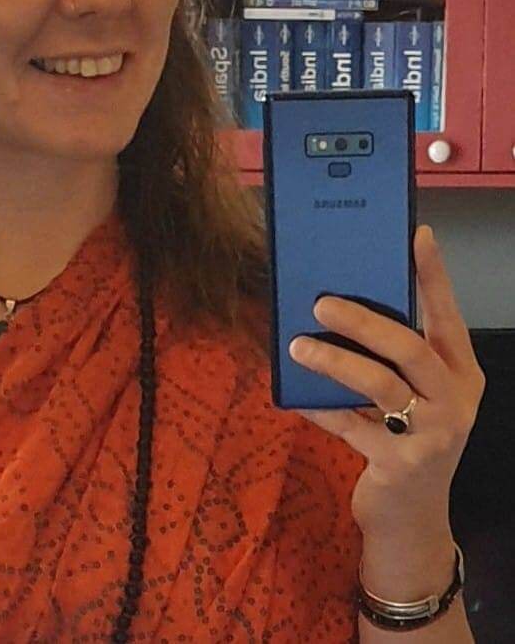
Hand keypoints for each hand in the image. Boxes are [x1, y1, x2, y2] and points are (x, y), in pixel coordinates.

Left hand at [288, 224, 485, 537]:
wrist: (411, 520)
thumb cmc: (405, 439)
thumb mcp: (412, 396)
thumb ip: (391, 358)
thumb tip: (338, 302)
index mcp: (459, 373)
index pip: (447, 315)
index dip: (433, 275)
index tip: (417, 235)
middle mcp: (454, 401)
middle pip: (410, 348)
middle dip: (363, 320)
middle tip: (320, 300)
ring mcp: (431, 435)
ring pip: (379, 384)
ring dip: (333, 360)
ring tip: (297, 344)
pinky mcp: (399, 465)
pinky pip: (349, 425)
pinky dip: (319, 407)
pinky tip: (295, 397)